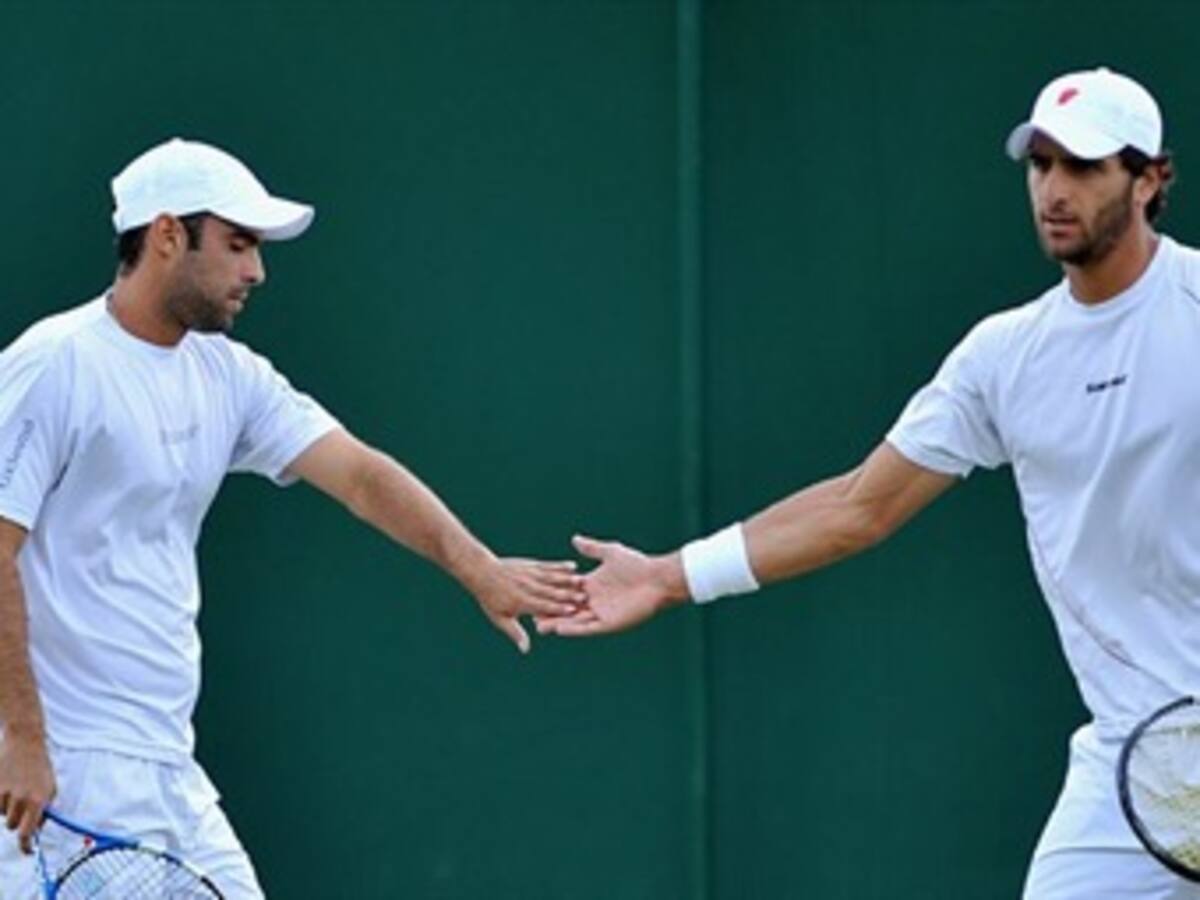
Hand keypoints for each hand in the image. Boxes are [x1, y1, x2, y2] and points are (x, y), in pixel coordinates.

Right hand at [0, 732, 54, 853]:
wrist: (25, 743)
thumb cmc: (40, 768)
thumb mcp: (50, 788)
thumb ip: (44, 810)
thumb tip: (35, 830)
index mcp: (39, 800)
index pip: (28, 832)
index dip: (26, 845)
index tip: (27, 851)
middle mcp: (21, 799)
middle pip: (14, 825)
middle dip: (19, 819)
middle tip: (23, 803)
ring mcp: (6, 794)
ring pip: (4, 815)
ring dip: (9, 808)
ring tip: (17, 788)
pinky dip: (0, 800)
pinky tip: (7, 785)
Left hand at [469, 557, 586, 652]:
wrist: (481, 572)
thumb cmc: (490, 598)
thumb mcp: (500, 618)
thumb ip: (515, 633)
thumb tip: (525, 649)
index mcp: (521, 602)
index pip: (542, 606)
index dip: (558, 608)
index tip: (573, 611)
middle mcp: (528, 588)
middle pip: (550, 592)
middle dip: (567, 595)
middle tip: (584, 597)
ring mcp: (530, 575)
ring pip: (552, 578)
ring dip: (567, 580)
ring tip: (581, 581)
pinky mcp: (532, 565)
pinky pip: (548, 565)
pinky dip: (561, 566)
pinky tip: (573, 566)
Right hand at [536, 535, 686, 636]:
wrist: (657, 579)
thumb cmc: (637, 565)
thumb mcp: (610, 553)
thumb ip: (591, 549)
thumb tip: (575, 539)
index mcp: (593, 586)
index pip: (567, 592)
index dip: (552, 594)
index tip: (533, 595)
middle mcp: (595, 602)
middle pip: (567, 609)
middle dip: (550, 612)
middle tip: (530, 616)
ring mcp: (601, 614)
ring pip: (574, 621)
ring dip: (558, 624)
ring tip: (539, 627)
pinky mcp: (609, 624)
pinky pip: (588, 628)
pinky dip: (574, 629)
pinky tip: (560, 629)